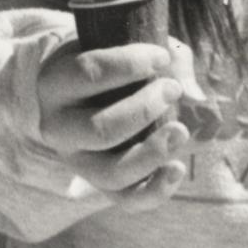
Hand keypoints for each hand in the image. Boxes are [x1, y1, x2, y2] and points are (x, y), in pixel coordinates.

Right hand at [32, 37, 193, 210]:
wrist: (84, 97)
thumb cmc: (110, 67)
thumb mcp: (123, 48)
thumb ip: (165, 57)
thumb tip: (192, 91)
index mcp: (55, 84)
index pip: (88, 73)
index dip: (129, 64)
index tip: (160, 56)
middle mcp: (57, 128)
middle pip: (100, 130)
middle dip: (144, 110)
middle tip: (172, 89)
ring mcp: (77, 162)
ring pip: (112, 172)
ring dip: (152, 152)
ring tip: (181, 130)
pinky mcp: (99, 185)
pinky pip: (127, 200)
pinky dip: (157, 190)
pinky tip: (178, 168)